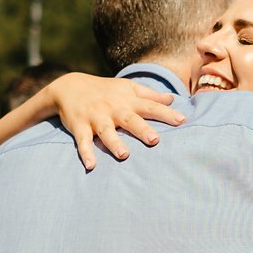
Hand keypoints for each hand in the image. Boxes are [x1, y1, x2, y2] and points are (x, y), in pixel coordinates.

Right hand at [49, 73, 185, 169]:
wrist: (69, 86)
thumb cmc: (106, 90)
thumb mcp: (128, 88)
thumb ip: (150, 95)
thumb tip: (173, 100)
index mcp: (128, 100)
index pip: (150, 106)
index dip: (166, 114)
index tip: (182, 121)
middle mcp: (113, 108)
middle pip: (129, 119)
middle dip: (142, 129)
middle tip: (155, 140)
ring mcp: (96, 117)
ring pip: (106, 131)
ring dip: (114, 143)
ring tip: (125, 155)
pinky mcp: (79, 127)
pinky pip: (82, 141)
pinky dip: (85, 153)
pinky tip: (91, 166)